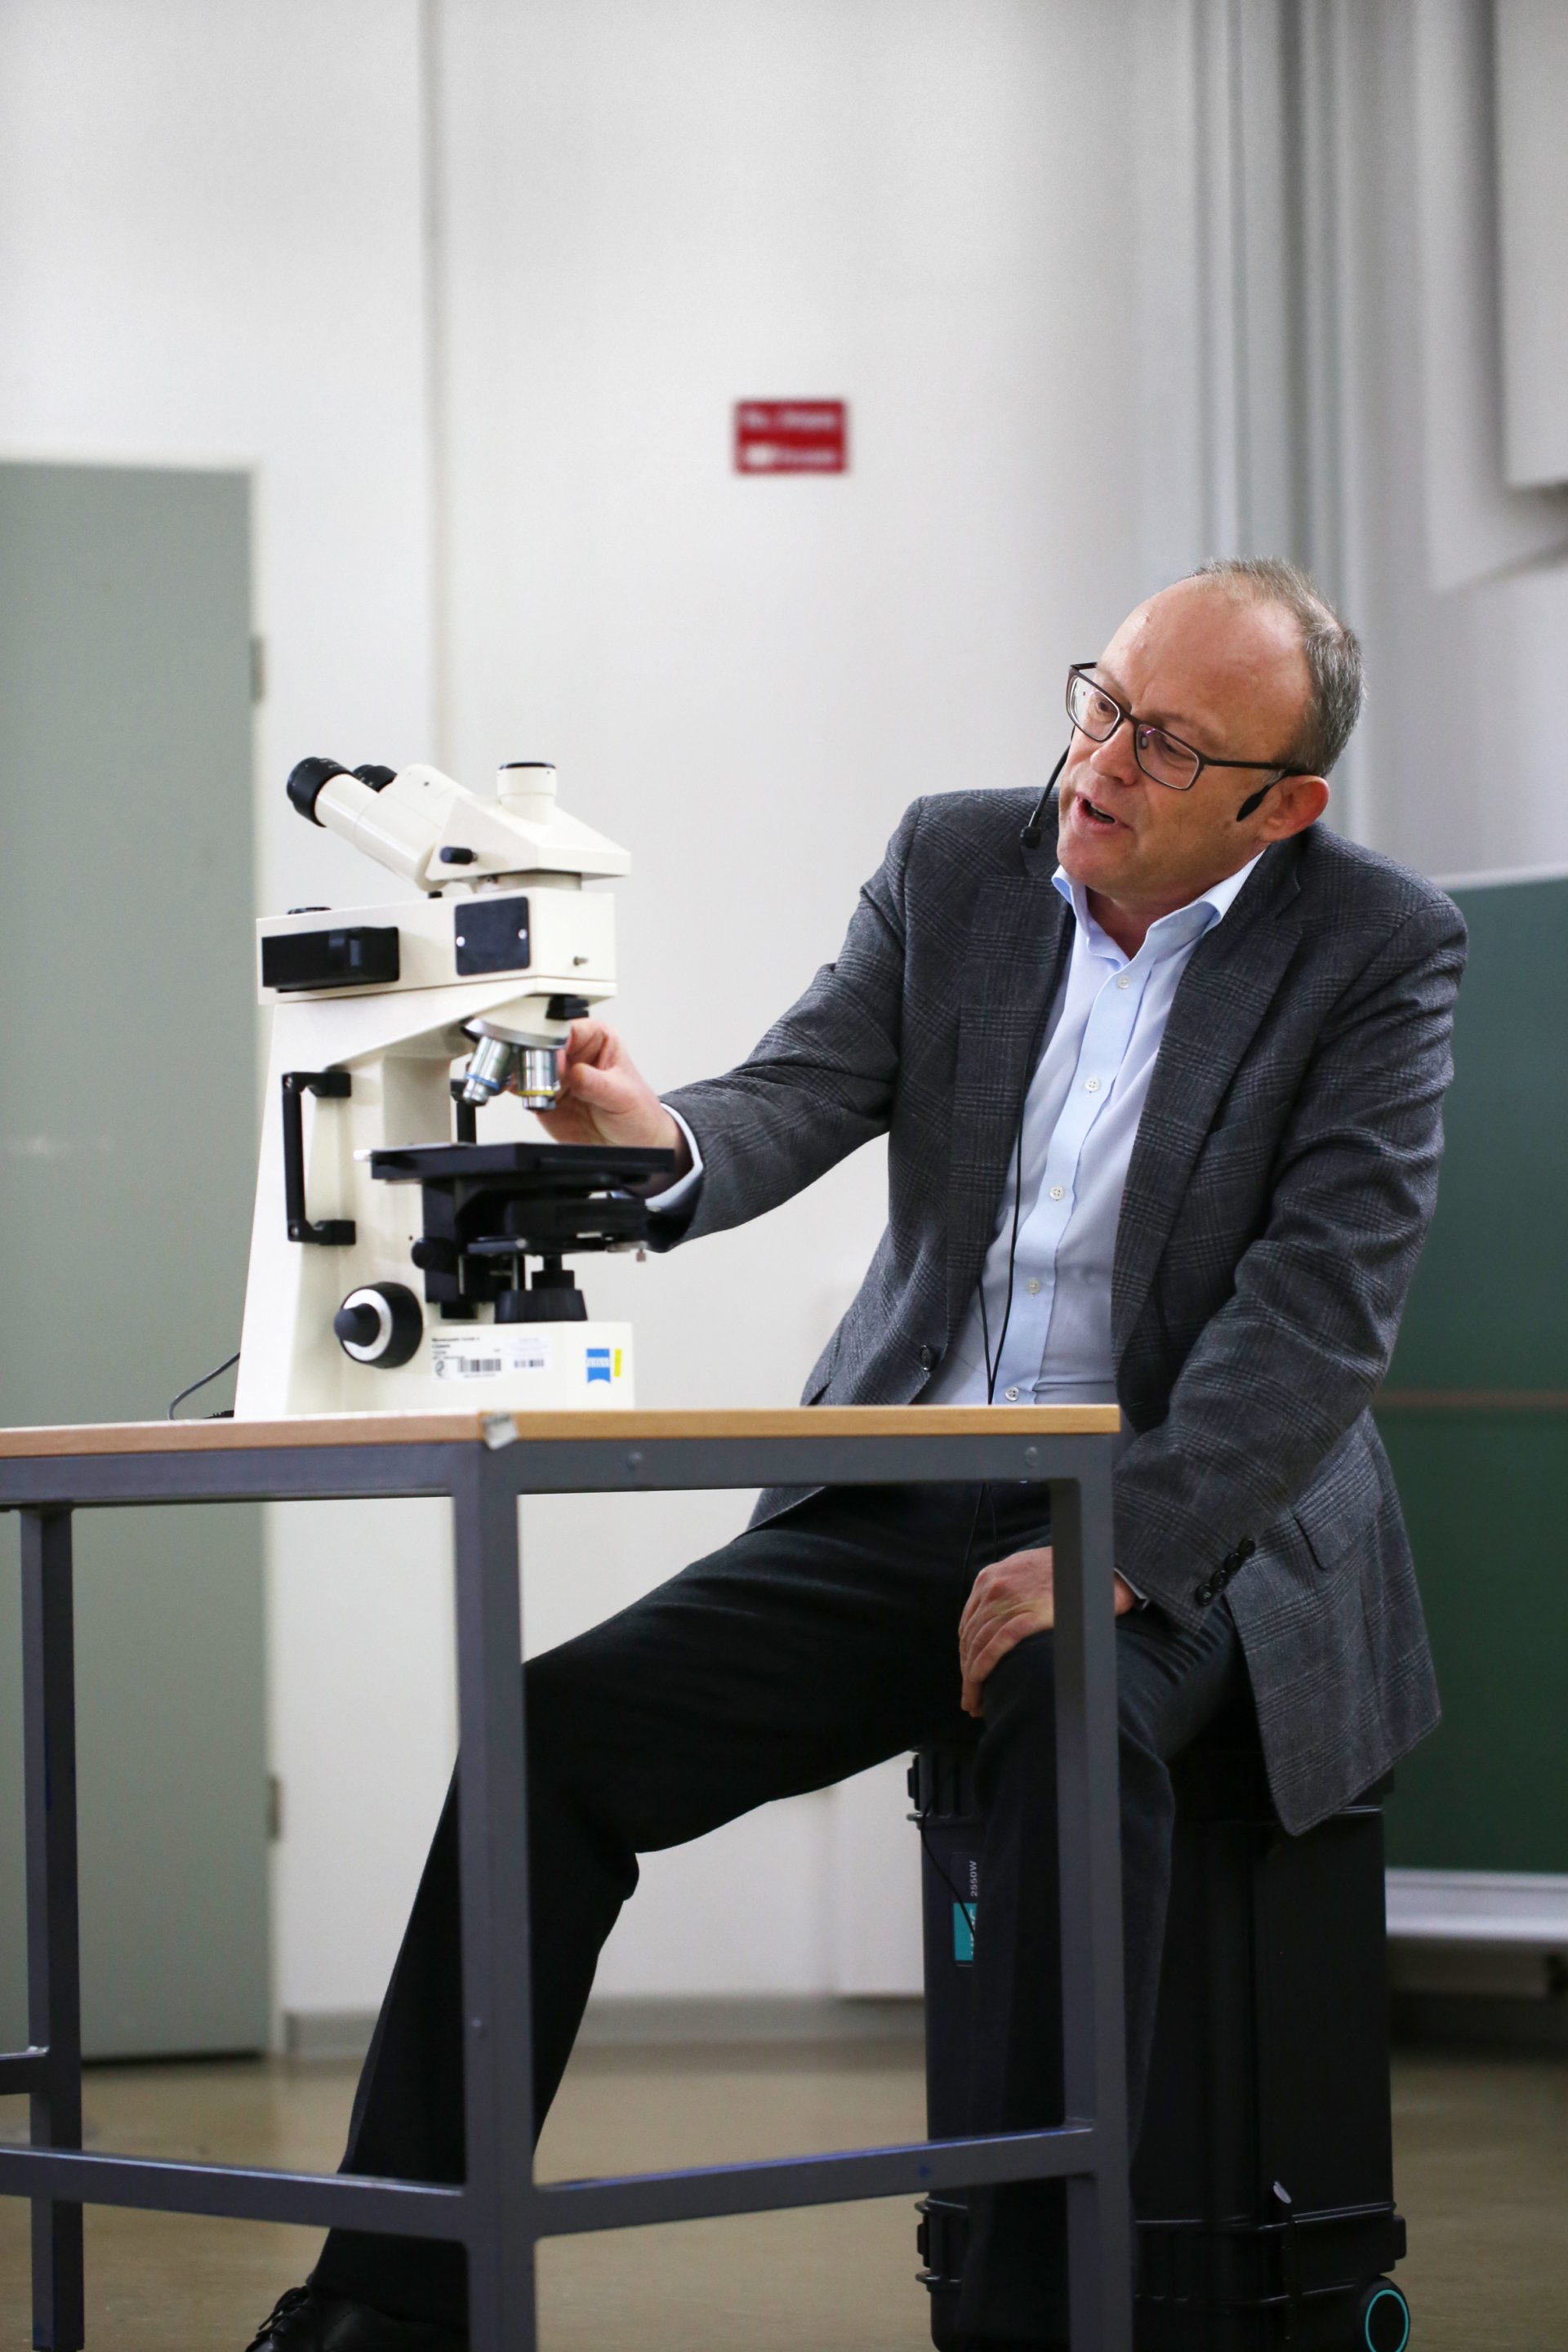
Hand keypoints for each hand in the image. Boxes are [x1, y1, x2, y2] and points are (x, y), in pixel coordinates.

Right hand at [533, 1021, 691, 1173]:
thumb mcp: (623, 1095)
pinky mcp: (545, 1098)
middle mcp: (573, 1054)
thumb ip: (596, 1084)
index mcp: (596, 1039)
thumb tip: (574, 1073)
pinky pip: (524, 1089)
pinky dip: (518, 1089)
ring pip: (529, 1065)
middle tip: (535, 1070)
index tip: (549, 1051)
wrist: (633, 1144)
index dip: (554, 1037)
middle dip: (534, 1055)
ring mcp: (557, 1076)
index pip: (568, 1029)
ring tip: (527, 1083)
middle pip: (542, 1044)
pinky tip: (519, 1092)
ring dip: (523, 1072)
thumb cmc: (638, 1111)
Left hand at [958, 1546, 1138, 1716]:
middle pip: (969, 1638)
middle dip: (966, 1671)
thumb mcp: (1025, 1569)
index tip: (969, 1676)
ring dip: (971, 1679)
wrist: (1093, 1567)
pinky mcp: (1027, 1616)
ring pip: (977, 1646)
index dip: (966, 1654)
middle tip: (968, 1699)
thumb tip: (998, 1618)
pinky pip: (995, 1647)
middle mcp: (993, 1587)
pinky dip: (982, 1670)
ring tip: (973, 1703)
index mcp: (990, 1577)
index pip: (969, 1623)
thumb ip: (1008, 1590)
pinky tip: (978, 1687)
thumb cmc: (1065, 1573)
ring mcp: (1009, 1601)